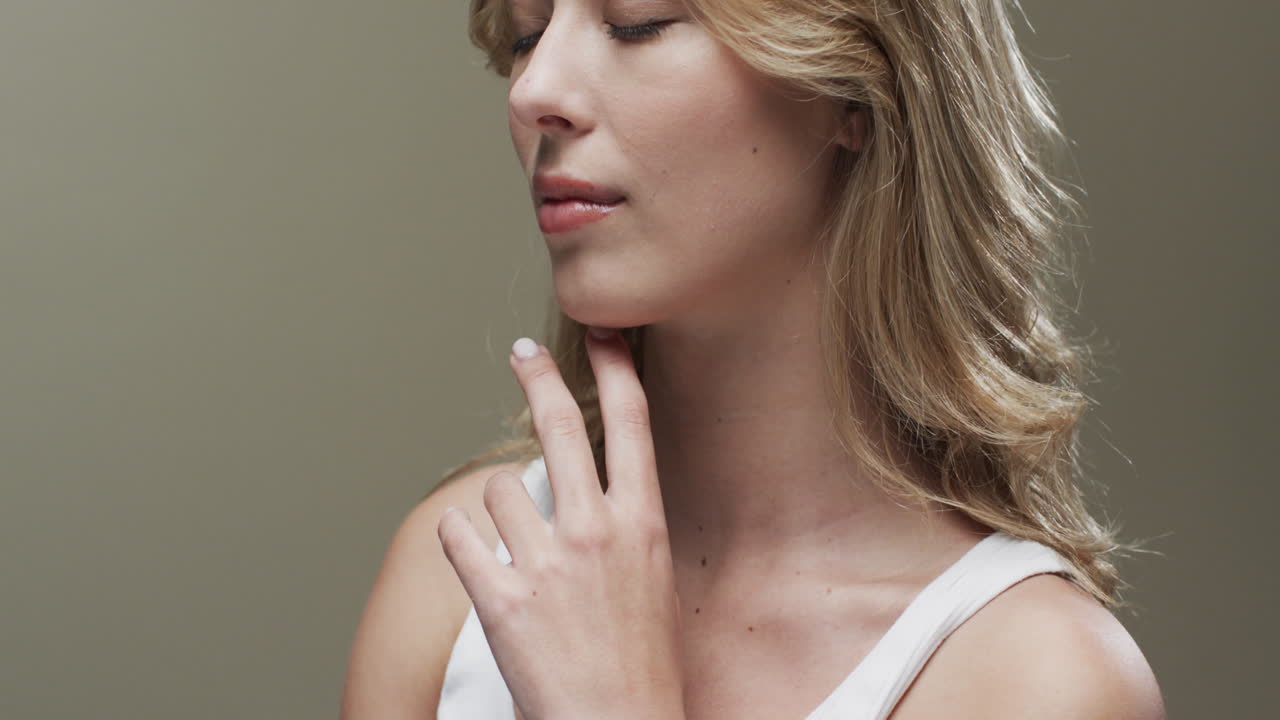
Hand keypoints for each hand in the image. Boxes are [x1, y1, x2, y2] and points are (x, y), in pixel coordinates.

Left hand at [437, 328, 685, 719]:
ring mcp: (546, 563)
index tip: (605, 336)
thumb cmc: (644, 665)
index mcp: (642, 524)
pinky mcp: (500, 599)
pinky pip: (458, 537)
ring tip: (514, 548)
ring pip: (498, 490)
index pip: (632, 426)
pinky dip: (458, 541)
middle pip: (561, 428)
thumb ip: (624, 527)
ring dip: (497, 509)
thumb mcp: (654, 580)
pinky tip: (473, 557)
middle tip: (523, 353)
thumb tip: (594, 491)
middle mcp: (595, 531)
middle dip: (538, 380)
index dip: (617, 371)